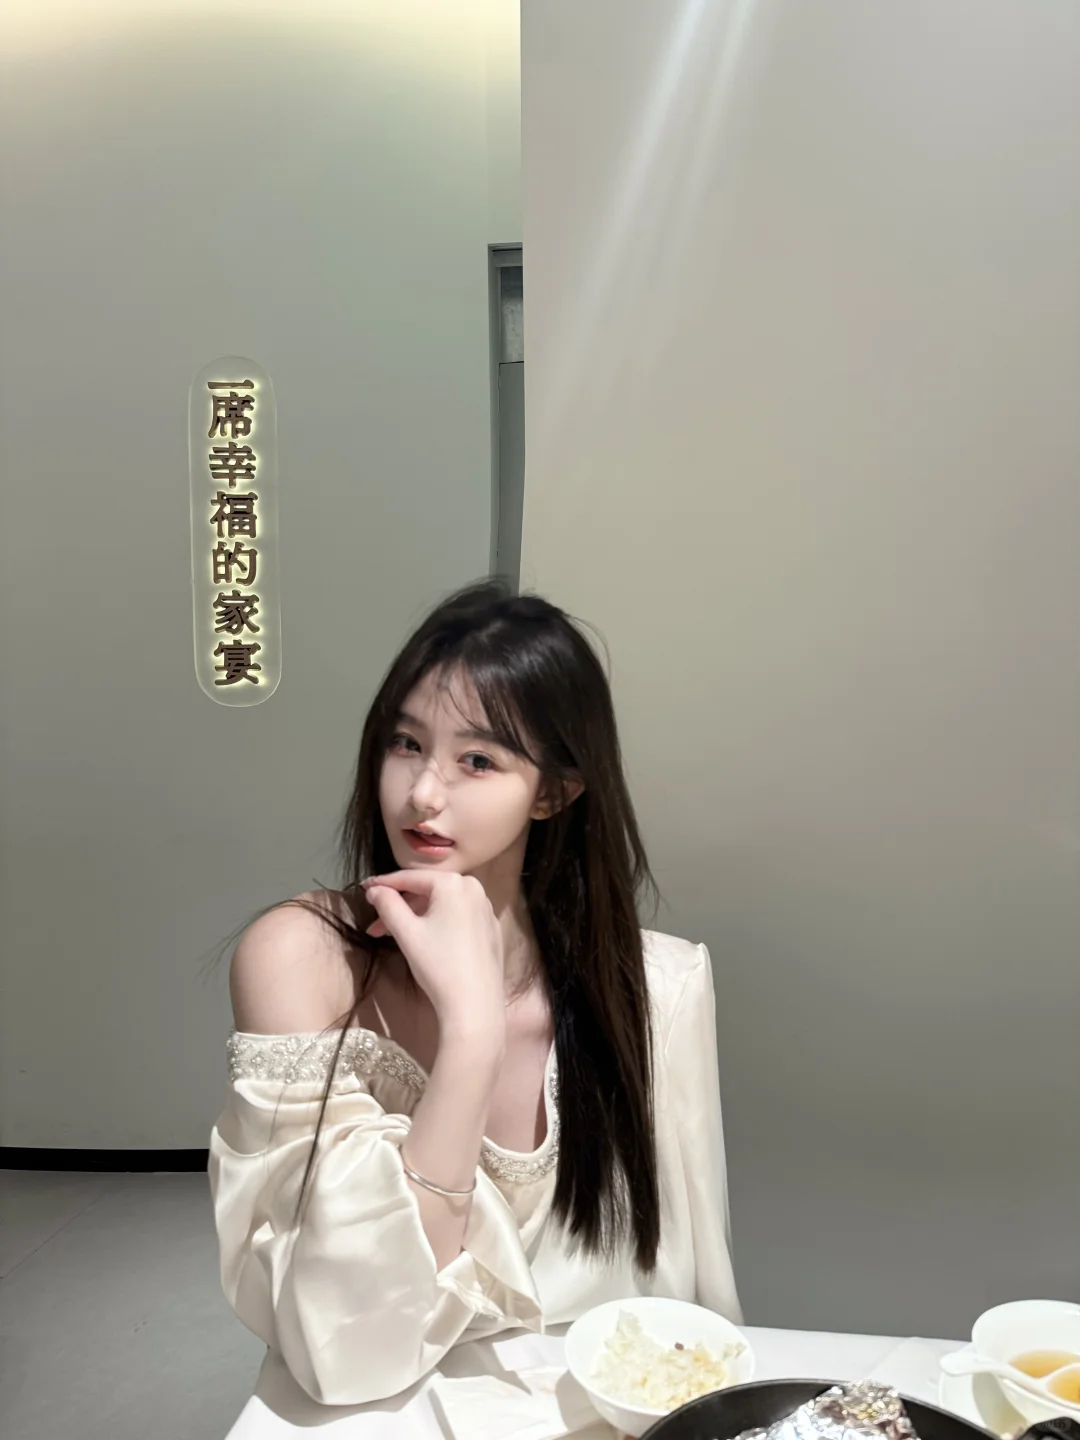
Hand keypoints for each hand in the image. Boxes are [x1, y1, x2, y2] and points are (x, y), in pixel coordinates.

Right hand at [362, 872, 504, 1040]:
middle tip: (374, 926)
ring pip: (442, 906)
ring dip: (415, 917)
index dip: (383, 884)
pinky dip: (438, 924)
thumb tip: (375, 890)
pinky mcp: (491, 930)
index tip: (364, 890)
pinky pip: (458, 918)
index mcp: (454, 884)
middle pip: (427, 892)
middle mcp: (474, 889)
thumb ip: (388, 904)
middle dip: (398, 907)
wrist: (474, 1004)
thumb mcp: (406, 932)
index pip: (410, 878)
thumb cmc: (437, 964)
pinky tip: (424, 941)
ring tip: (392, 935)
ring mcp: (486, 910)